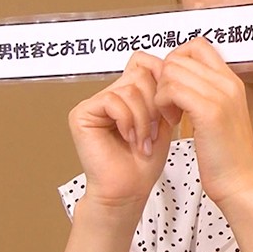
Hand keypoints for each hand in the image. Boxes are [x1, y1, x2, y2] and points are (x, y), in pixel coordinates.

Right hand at [67, 51, 171, 209]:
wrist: (129, 189)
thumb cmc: (144, 160)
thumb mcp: (163, 117)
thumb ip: (162, 91)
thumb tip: (168, 65)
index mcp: (128, 92)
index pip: (144, 62)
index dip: (162, 79)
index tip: (171, 109)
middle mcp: (110, 94)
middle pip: (140, 73)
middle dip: (155, 104)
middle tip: (155, 131)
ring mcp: (94, 103)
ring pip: (130, 89)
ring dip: (144, 118)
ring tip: (143, 140)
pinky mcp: (82, 113)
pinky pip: (113, 100)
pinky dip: (128, 121)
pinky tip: (129, 139)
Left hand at [154, 38, 252, 203]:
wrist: (241, 184)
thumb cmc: (227, 156)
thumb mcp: (221, 116)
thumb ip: (207, 94)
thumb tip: (182, 79)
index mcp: (232, 81)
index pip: (197, 46)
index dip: (177, 60)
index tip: (174, 86)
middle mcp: (228, 83)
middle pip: (180, 56)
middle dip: (164, 78)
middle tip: (168, 104)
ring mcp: (221, 95)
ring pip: (172, 71)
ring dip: (162, 92)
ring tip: (170, 115)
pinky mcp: (210, 112)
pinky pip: (172, 90)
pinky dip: (162, 104)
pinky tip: (172, 121)